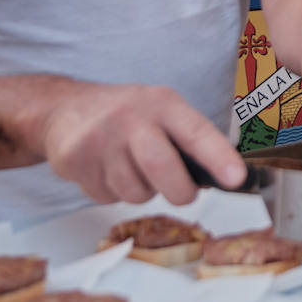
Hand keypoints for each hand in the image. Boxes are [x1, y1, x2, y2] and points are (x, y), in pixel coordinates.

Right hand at [39, 81, 245, 205]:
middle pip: (162, 167)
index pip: (196, 132)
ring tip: (134, 169)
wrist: (65, 109)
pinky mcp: (75, 162)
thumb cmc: (128, 115)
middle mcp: (131, 118)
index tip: (237, 178)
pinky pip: (107, 198)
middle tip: (184, 194)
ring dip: (142, 192)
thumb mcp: (162, 111)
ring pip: (135, 192)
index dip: (218, 157)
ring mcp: (100, 140)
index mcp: (163, 104)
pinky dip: (113, 193)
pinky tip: (107, 170)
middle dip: (179, 191)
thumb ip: (189, 140)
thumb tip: (221, 176)